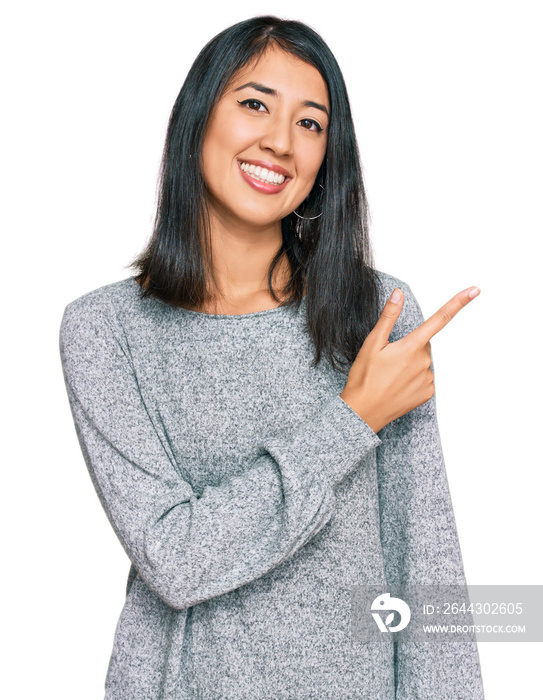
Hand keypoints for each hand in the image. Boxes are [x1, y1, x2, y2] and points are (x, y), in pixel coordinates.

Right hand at [339, 286, 479, 432]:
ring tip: (390, 376)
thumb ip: (388, 317)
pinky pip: (424, 378)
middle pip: (423, 344)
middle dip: (409, 346)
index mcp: (411, 346)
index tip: (475, 290)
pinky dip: (413, 379)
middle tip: (388, 359)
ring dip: (410, 364)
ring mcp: (427, 379)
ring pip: (423, 362)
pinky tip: (398, 385)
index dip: (458, 303)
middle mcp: (424, 362)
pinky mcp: (427, 393)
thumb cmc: (364, 378)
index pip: (440, 319)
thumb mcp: (372, 344)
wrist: (363, 412)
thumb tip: (398, 294)